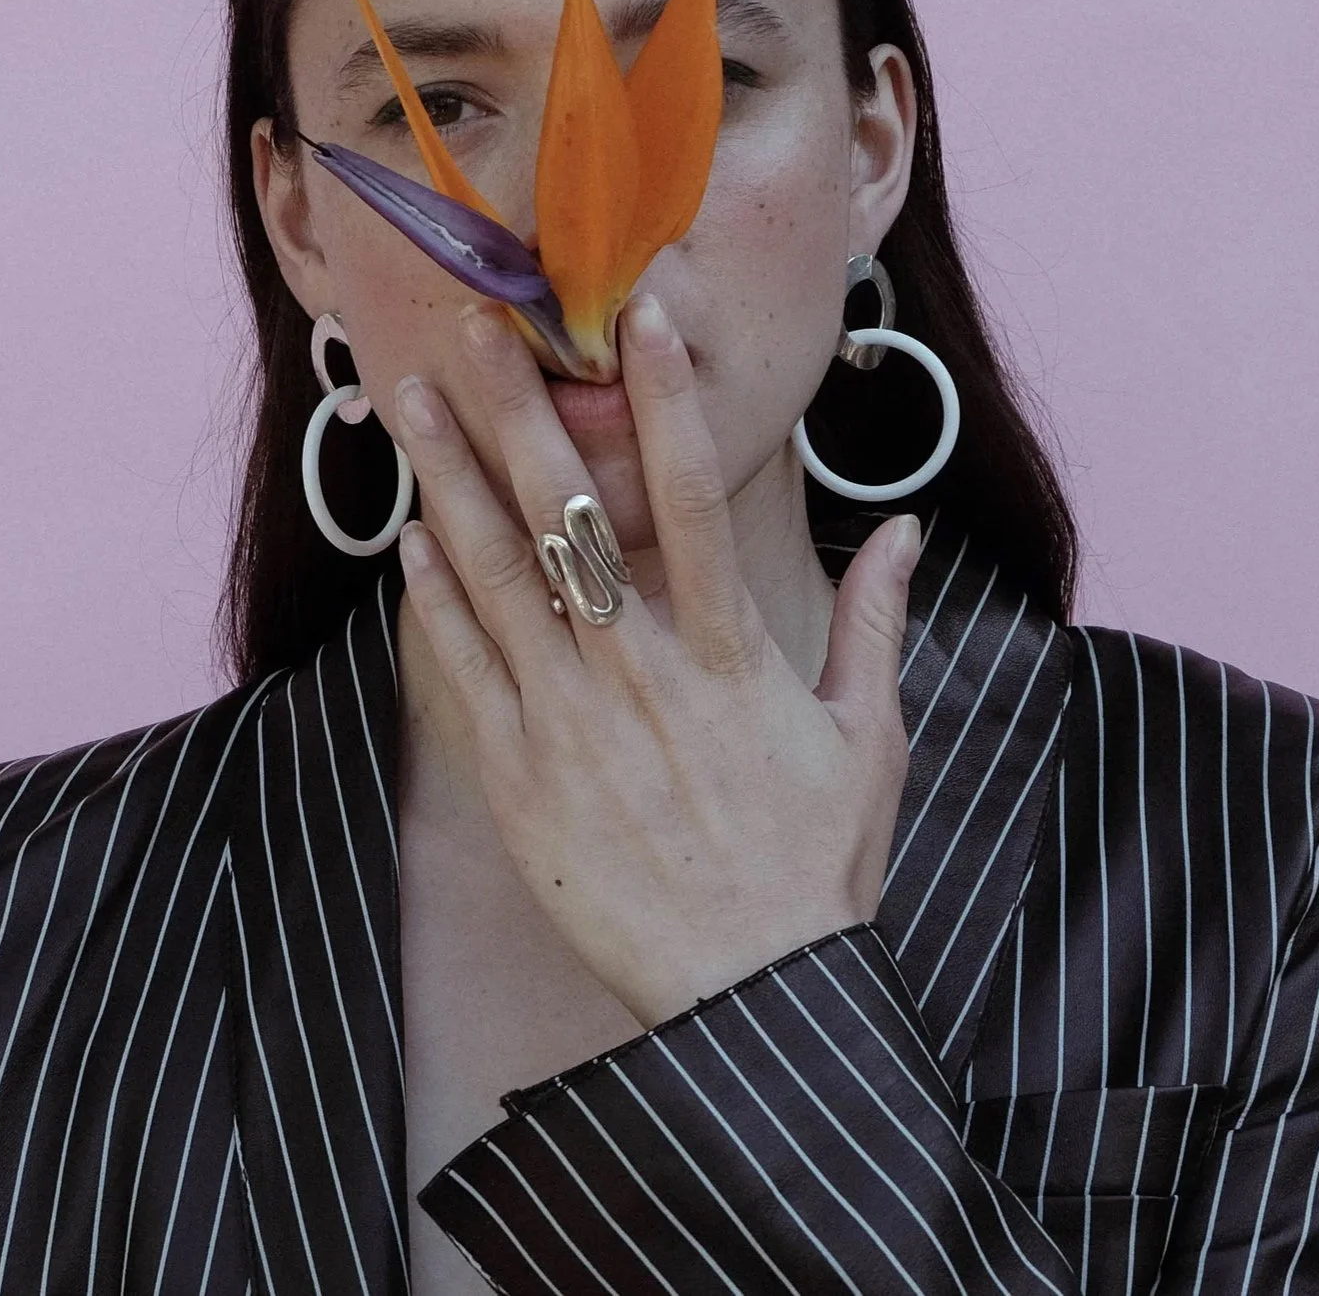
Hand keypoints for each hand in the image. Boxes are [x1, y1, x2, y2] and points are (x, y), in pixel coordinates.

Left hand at [391, 291, 919, 1027]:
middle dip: (522, 411)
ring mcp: (571, 725)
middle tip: (480, 324)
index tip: (640, 317)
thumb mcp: (868, 742)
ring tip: (415, 397)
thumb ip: (878, 623)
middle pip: (570, 518)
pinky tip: (411, 534)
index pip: (694, 499)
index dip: (668, 402)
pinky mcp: (519, 778)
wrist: (745, 999)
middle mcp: (643, 675)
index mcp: (733, 657)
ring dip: (452, 479)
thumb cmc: (814, 867)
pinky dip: (435, 598)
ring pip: (499, 578)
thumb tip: (907, 528)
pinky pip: (468, 671)